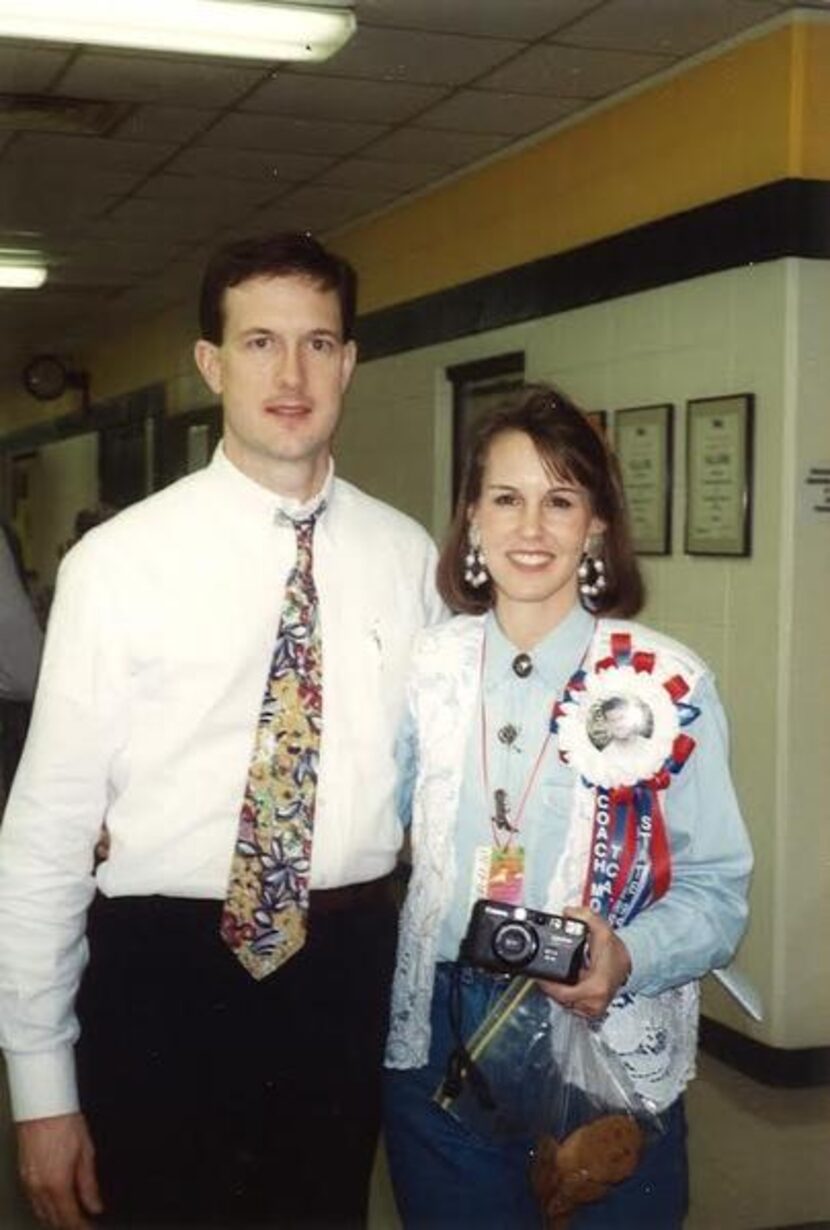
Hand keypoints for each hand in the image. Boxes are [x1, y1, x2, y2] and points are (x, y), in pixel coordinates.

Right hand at [17, 1113, 102, 1228]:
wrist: (42, 1105)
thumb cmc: (64, 1121)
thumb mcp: (86, 1152)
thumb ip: (89, 1183)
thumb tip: (95, 1205)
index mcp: (57, 1183)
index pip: (69, 1218)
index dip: (81, 1227)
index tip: (90, 1228)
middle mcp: (39, 1187)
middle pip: (53, 1218)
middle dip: (68, 1225)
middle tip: (82, 1224)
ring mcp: (28, 1182)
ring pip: (41, 1212)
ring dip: (55, 1218)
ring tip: (70, 1216)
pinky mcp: (22, 1174)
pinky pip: (33, 1200)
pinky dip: (44, 1207)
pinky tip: (53, 1203)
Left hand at [538, 906, 631, 1019]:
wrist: (630, 961)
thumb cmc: (615, 950)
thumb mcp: (601, 928)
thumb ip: (584, 915)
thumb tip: (568, 912)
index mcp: (596, 987)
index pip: (561, 994)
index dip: (546, 984)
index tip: (538, 974)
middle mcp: (595, 1002)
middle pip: (560, 1000)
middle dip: (550, 985)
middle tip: (544, 972)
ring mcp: (594, 1008)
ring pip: (565, 1003)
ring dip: (558, 990)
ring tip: (555, 975)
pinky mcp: (593, 1009)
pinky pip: (572, 1004)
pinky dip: (567, 993)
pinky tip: (567, 981)